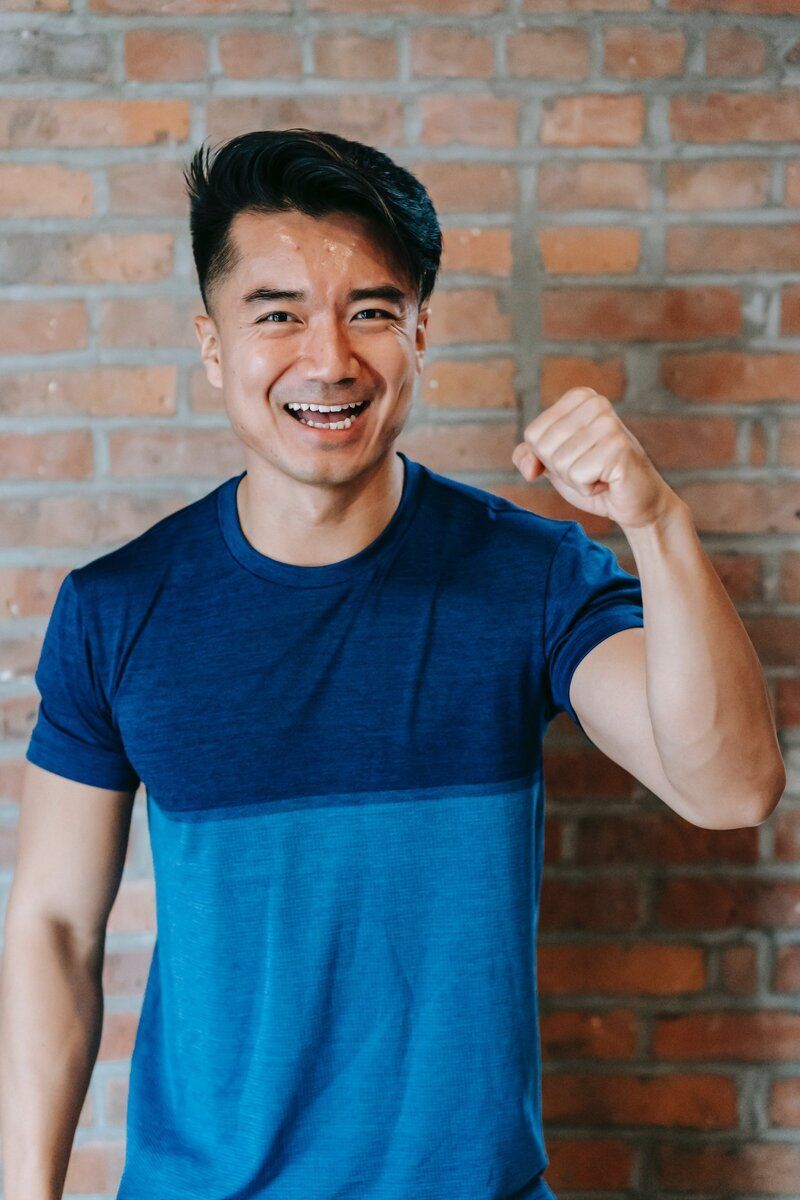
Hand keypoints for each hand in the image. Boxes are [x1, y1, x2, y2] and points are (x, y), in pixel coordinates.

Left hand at [512, 387, 680, 530]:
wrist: (633, 500)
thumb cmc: (594, 477)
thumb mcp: (554, 463)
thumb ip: (529, 456)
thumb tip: (529, 468)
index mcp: (579, 397)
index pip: (533, 434)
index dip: (547, 458)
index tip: (576, 457)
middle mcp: (596, 403)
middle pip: (545, 448)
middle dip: (562, 470)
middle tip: (591, 468)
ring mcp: (609, 424)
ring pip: (560, 463)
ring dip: (577, 480)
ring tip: (601, 474)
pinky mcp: (618, 448)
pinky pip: (578, 476)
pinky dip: (589, 488)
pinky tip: (608, 481)